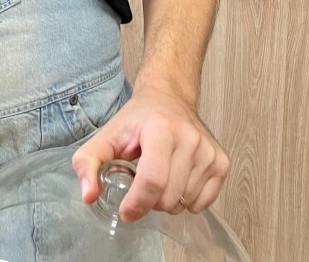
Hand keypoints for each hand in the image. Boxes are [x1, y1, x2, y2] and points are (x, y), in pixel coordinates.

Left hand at [71, 81, 228, 220]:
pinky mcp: (221, 162)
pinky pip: (203, 203)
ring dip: (168, 201)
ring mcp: (208, 151)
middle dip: (150, 201)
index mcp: (161, 129)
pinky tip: (178, 180)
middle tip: (143, 182)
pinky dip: (187, 201)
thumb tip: (88, 195)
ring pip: (185, 203)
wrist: (168, 97)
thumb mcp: (107, 135)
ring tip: (161, 176)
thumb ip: (87, 162)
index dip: (136, 204)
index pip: (152, 181)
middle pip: (168, 197)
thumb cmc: (138, 119)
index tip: (125, 211)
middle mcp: (189, 138)